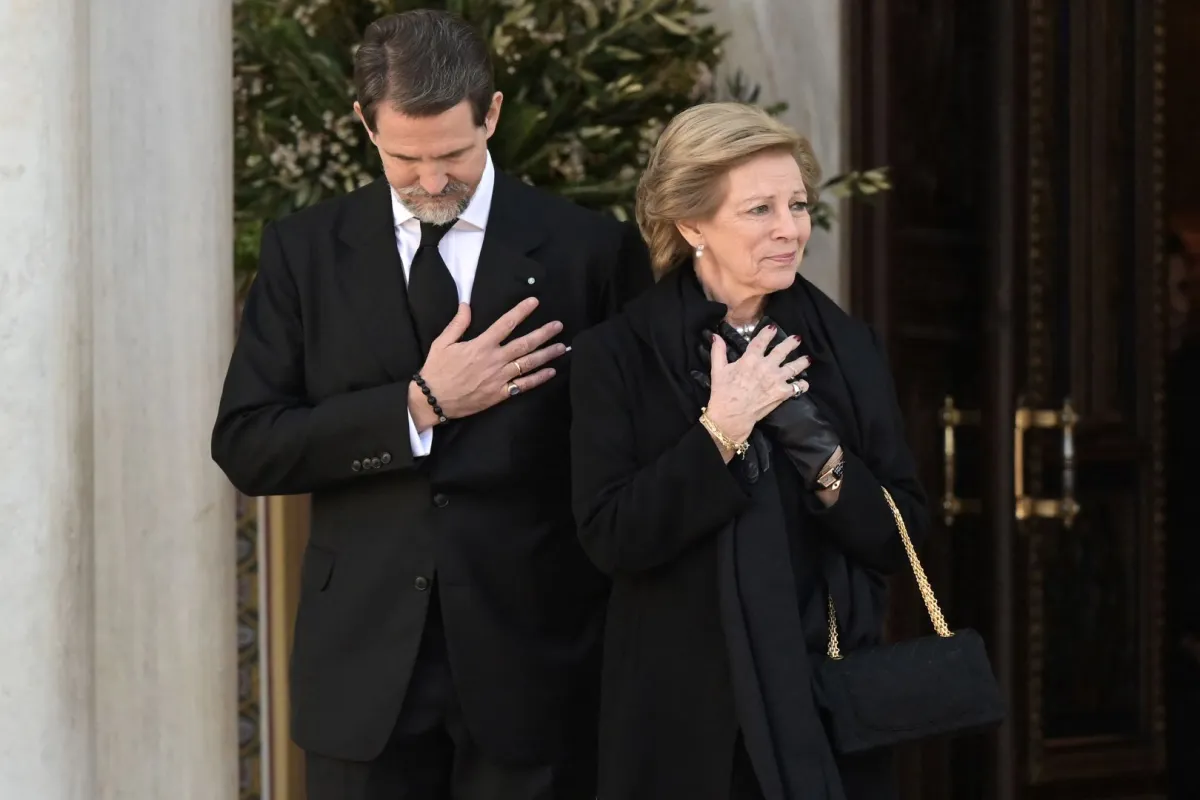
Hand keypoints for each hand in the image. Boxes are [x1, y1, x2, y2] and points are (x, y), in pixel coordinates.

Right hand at [410, 298, 565, 426]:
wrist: (432, 400)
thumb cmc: (436, 370)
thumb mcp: (442, 343)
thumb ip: (458, 323)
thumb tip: (466, 305)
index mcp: (481, 345)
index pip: (506, 323)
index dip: (521, 311)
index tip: (535, 302)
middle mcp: (494, 360)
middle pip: (524, 343)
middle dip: (543, 333)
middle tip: (558, 325)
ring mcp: (499, 378)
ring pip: (528, 363)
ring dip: (546, 354)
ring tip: (561, 347)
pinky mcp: (500, 394)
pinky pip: (523, 386)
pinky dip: (538, 379)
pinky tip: (551, 372)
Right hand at [700, 318, 839, 486]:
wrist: (731, 417)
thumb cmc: (722, 393)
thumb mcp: (717, 370)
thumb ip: (718, 351)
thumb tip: (716, 335)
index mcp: (751, 359)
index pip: (761, 340)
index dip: (768, 332)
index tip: (772, 327)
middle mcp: (767, 366)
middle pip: (782, 350)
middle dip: (790, 343)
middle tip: (796, 338)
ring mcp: (777, 379)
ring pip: (794, 367)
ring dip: (801, 362)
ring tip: (806, 359)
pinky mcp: (782, 393)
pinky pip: (797, 387)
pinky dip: (802, 385)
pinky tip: (804, 383)